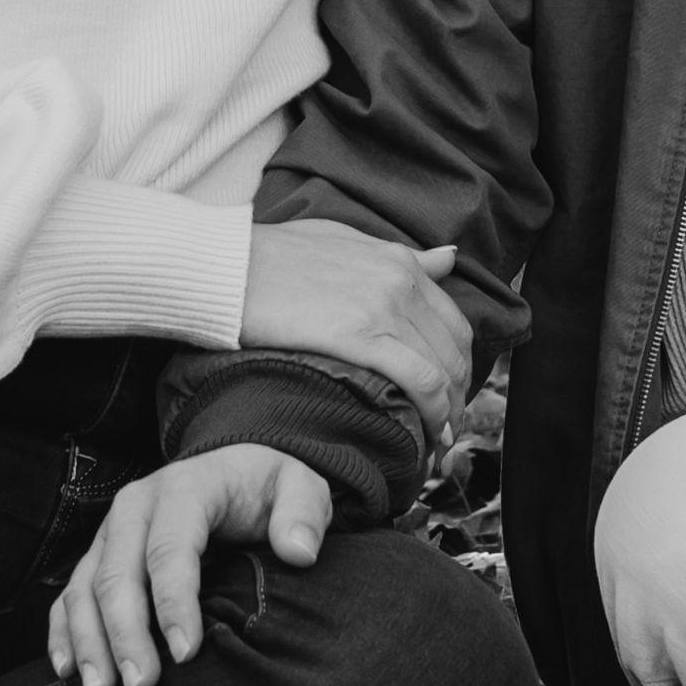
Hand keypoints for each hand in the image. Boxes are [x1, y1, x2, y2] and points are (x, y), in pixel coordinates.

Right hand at [45, 447, 333, 685]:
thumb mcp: (301, 488)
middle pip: (119, 573)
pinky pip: (69, 596)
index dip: (174, 601)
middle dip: (126, 634)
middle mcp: (136, 507)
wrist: (234, 471)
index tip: (186, 654)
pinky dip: (64, 634)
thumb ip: (304, 514)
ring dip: (88, 642)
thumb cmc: (267, 491)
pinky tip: (68, 672)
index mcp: (185, 488)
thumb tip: (298, 552)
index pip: (171, 547)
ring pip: (85, 588)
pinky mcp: (97, 556)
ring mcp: (110, 533)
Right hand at [239, 217, 473, 425]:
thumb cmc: (270, 256)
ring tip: (436, 444)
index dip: (458, 365)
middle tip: (446, 429)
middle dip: (458, 396)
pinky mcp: (362, 335)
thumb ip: (397, 255)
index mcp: (397, 260)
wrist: (226, 266)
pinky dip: (433, 413)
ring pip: (443, 369)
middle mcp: (401, 280)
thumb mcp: (342, 241)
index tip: (449, 396)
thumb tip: (448, 256)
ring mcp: (385, 307)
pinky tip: (427, 436)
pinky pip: (421, 380)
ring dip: (448, 413)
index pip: (452, 321)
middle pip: (455, 350)